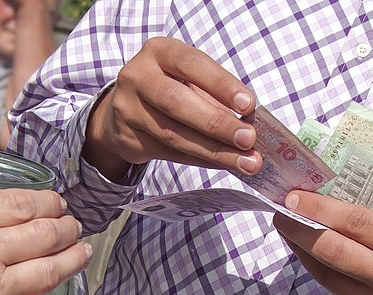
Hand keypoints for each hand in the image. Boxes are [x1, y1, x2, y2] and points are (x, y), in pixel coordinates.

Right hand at [83, 36, 262, 180]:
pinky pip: (170, 154)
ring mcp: (129, 108)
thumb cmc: (168, 87)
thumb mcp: (187, 79)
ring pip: (174, 134)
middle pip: (178, 102)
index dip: (221, 84)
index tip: (249, 105)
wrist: (122, 110)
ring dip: (214, 151)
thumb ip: (214, 95)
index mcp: (159, 51)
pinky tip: (223, 164)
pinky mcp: (128, 138)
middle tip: (248, 139)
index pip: (192, 63)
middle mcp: (138, 76)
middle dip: (218, 123)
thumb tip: (249, 123)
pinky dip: (201, 160)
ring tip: (245, 162)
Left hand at [273, 192, 372, 294]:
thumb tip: (331, 213)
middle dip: (299, 229)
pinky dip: (324, 276)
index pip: (357, 222)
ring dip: (303, 253)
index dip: (319, 208)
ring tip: (290, 234)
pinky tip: (316, 262)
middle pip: (334, 250)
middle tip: (280, 213)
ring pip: (327, 276)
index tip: (294, 198)